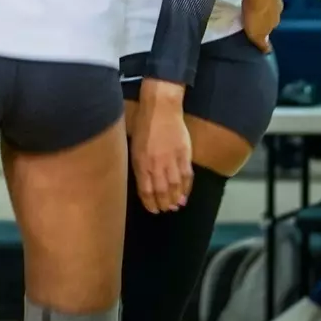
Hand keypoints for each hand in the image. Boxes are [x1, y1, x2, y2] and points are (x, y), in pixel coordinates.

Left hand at [131, 80, 192, 213]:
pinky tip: (185, 194)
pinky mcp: (184, 155)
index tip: (153, 210)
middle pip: (161, 191)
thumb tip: (145, 182)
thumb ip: (140, 165)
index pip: (146, 190)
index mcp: (141, 163)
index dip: (150, 203)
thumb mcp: (134, 147)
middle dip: (163, 204)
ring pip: (174, 187)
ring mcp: (171, 161)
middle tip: (166, 210)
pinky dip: (186, 188)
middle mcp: (156, 165)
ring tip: (175, 206)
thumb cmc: (144, 126)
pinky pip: (186, 176)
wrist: (161, 109)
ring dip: (175, 199)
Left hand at [239, 0, 283, 51]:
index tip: (257, 26)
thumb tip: (267, 51)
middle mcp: (280, 7)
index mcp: (275, 20)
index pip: (270, 26)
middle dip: (266, 11)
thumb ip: (262, 42)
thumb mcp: (256, 32)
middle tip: (256, 10)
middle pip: (273, 11)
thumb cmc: (256, 12)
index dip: (264, 26)